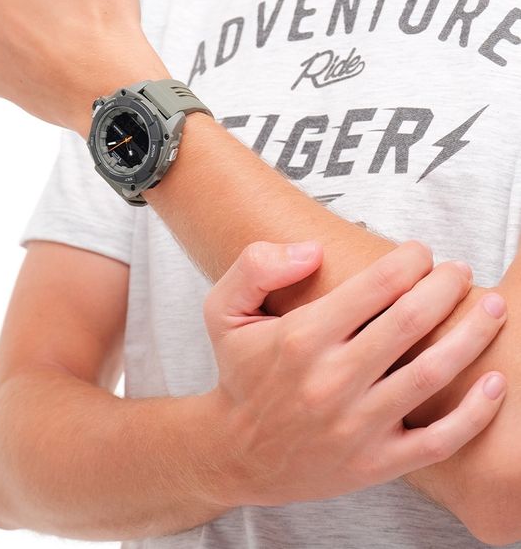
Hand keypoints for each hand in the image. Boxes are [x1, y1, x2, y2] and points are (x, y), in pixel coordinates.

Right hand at [201, 240, 507, 507]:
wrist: (237, 452)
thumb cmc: (238, 373)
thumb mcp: (222, 310)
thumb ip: (255, 266)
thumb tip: (313, 251)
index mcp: (300, 338)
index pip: (374, 287)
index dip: (408, 261)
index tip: (420, 251)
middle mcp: (331, 381)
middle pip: (410, 322)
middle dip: (445, 287)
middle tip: (459, 272)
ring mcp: (357, 427)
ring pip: (431, 374)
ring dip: (471, 335)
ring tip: (492, 308)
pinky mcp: (375, 464)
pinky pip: (439, 440)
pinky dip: (475, 412)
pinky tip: (496, 383)